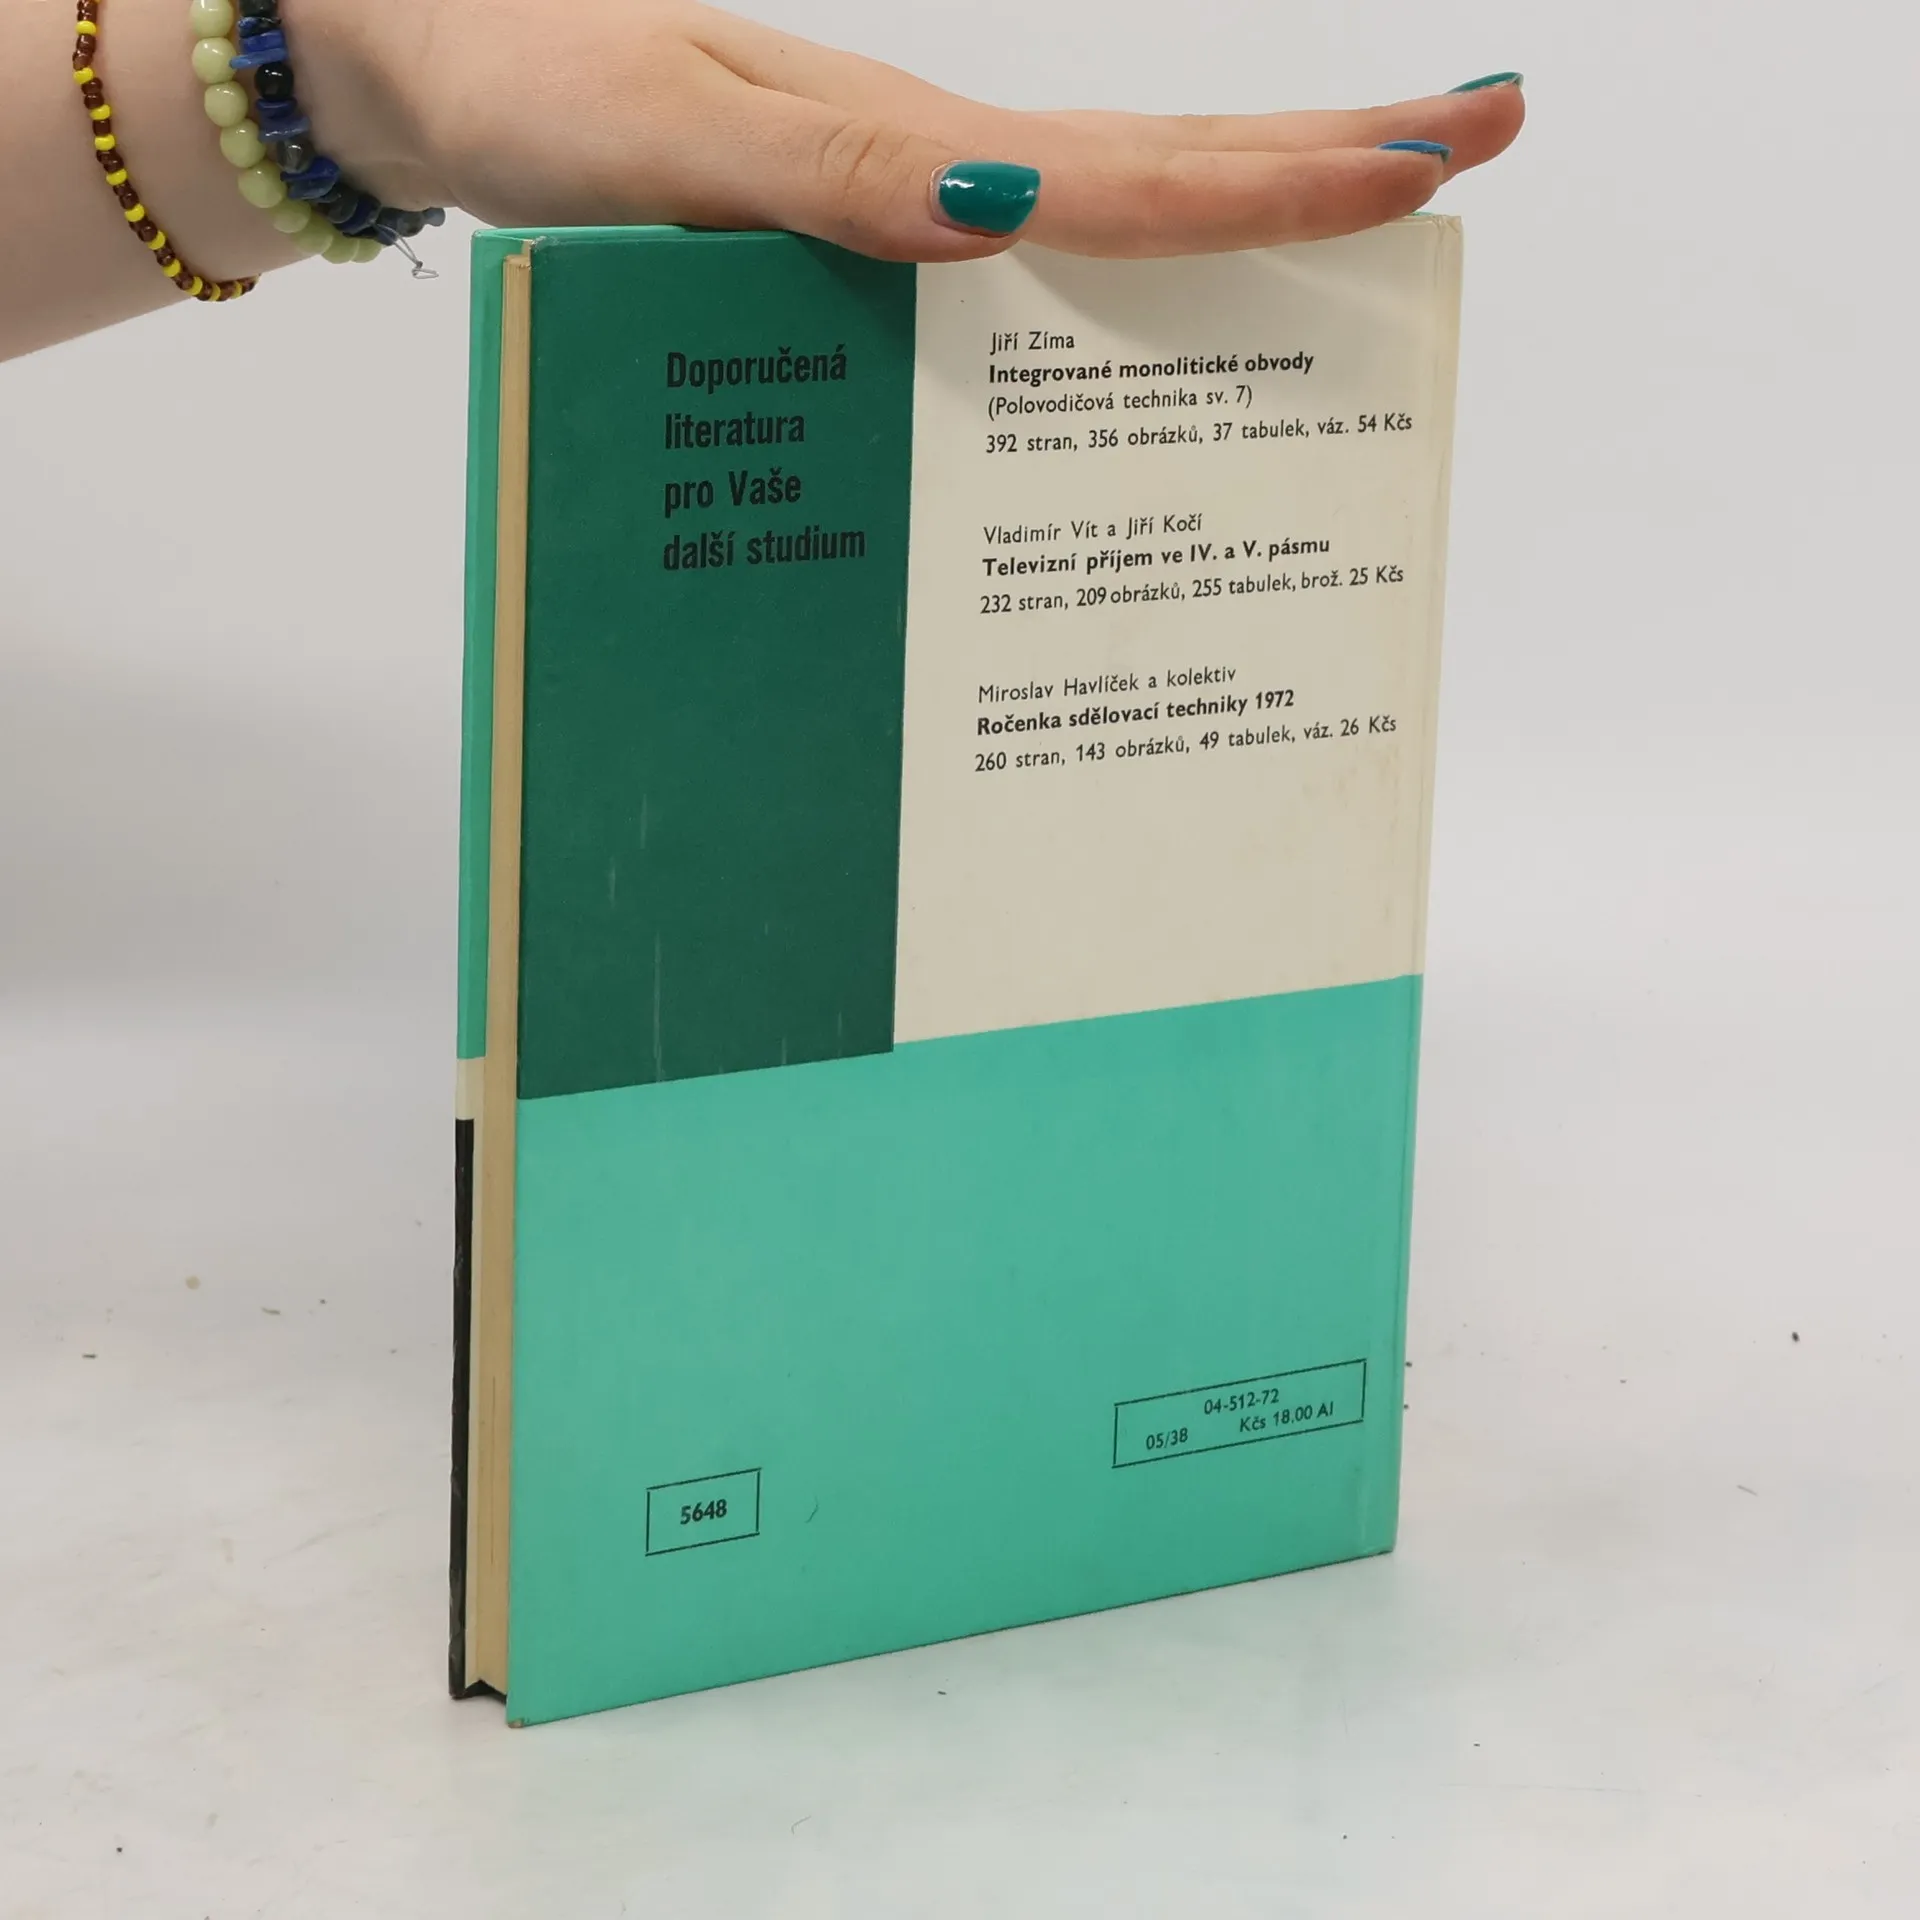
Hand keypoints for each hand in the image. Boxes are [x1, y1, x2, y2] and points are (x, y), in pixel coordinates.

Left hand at [310, 0, 1523, 260]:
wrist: (428, 58)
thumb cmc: (528, 84)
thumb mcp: (670, 139)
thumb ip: (830, 176)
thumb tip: (1002, 217)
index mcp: (914, 148)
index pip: (1131, 177)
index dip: (1278, 186)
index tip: (1429, 165)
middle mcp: (934, 170)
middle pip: (1166, 165)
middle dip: (1327, 157)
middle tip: (1486, 135)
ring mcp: (906, 196)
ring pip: (1112, 204)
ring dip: (1249, 199)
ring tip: (1371, 202)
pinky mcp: (860, 228)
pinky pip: (1023, 260)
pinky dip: (1122, 262)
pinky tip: (1154, 292)